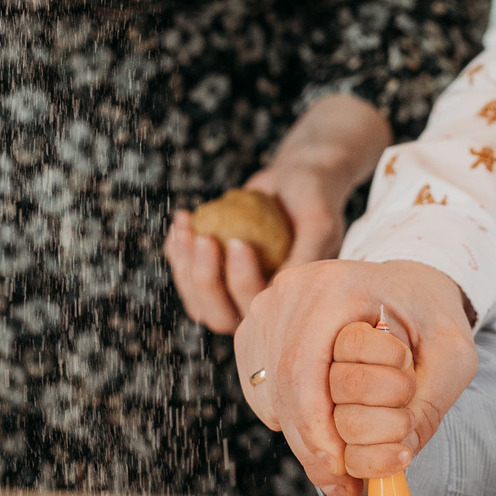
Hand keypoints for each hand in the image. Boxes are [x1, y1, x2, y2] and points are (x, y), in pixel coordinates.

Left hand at [164, 94, 390, 333]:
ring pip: (196, 299)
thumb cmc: (313, 200)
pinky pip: (183, 274)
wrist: (294, 180)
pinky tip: (182, 220)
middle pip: (219, 314)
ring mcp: (229, 292)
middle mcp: (256, 304)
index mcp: (285, 303)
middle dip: (204, 278)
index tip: (238, 242)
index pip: (257, 307)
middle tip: (204, 238)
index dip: (241, 282)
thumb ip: (307, 253)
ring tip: (187, 226)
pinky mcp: (209, 274)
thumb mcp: (319, 222)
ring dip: (184, 266)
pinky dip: (176, 250)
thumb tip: (281, 284)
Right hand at [231, 258, 474, 495]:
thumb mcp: (453, 355)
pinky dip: (296, 424)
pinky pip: (265, 394)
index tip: (343, 466)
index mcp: (335, 285)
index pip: (303, 368)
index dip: (316, 427)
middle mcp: (291, 293)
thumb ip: (428, 405)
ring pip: (273, 395)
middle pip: (284, 387)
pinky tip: (329, 433)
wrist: (406, 286)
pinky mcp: (257, 334)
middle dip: (315, 444)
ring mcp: (268, 312)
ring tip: (343, 468)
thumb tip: (391, 460)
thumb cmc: (430, 317)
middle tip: (344, 484)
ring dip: (307, 440)